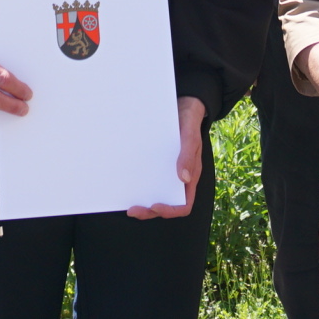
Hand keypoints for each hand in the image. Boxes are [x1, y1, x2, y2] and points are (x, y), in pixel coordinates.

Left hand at [129, 97, 206, 219]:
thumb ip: (188, 156)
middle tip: (133, 210)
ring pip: (156, 195)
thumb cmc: (189, 122)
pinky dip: (139, 186)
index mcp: (191, 177)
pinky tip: (128, 184)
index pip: (184, 204)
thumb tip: (184, 178)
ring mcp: (166, 173)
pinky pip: (148, 180)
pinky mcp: (156, 165)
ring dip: (143, 203)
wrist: (182, 107)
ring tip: (128, 205)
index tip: (155, 206)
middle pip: (166, 204)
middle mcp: (178, 179)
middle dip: (149, 211)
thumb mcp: (190, 137)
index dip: (170, 210)